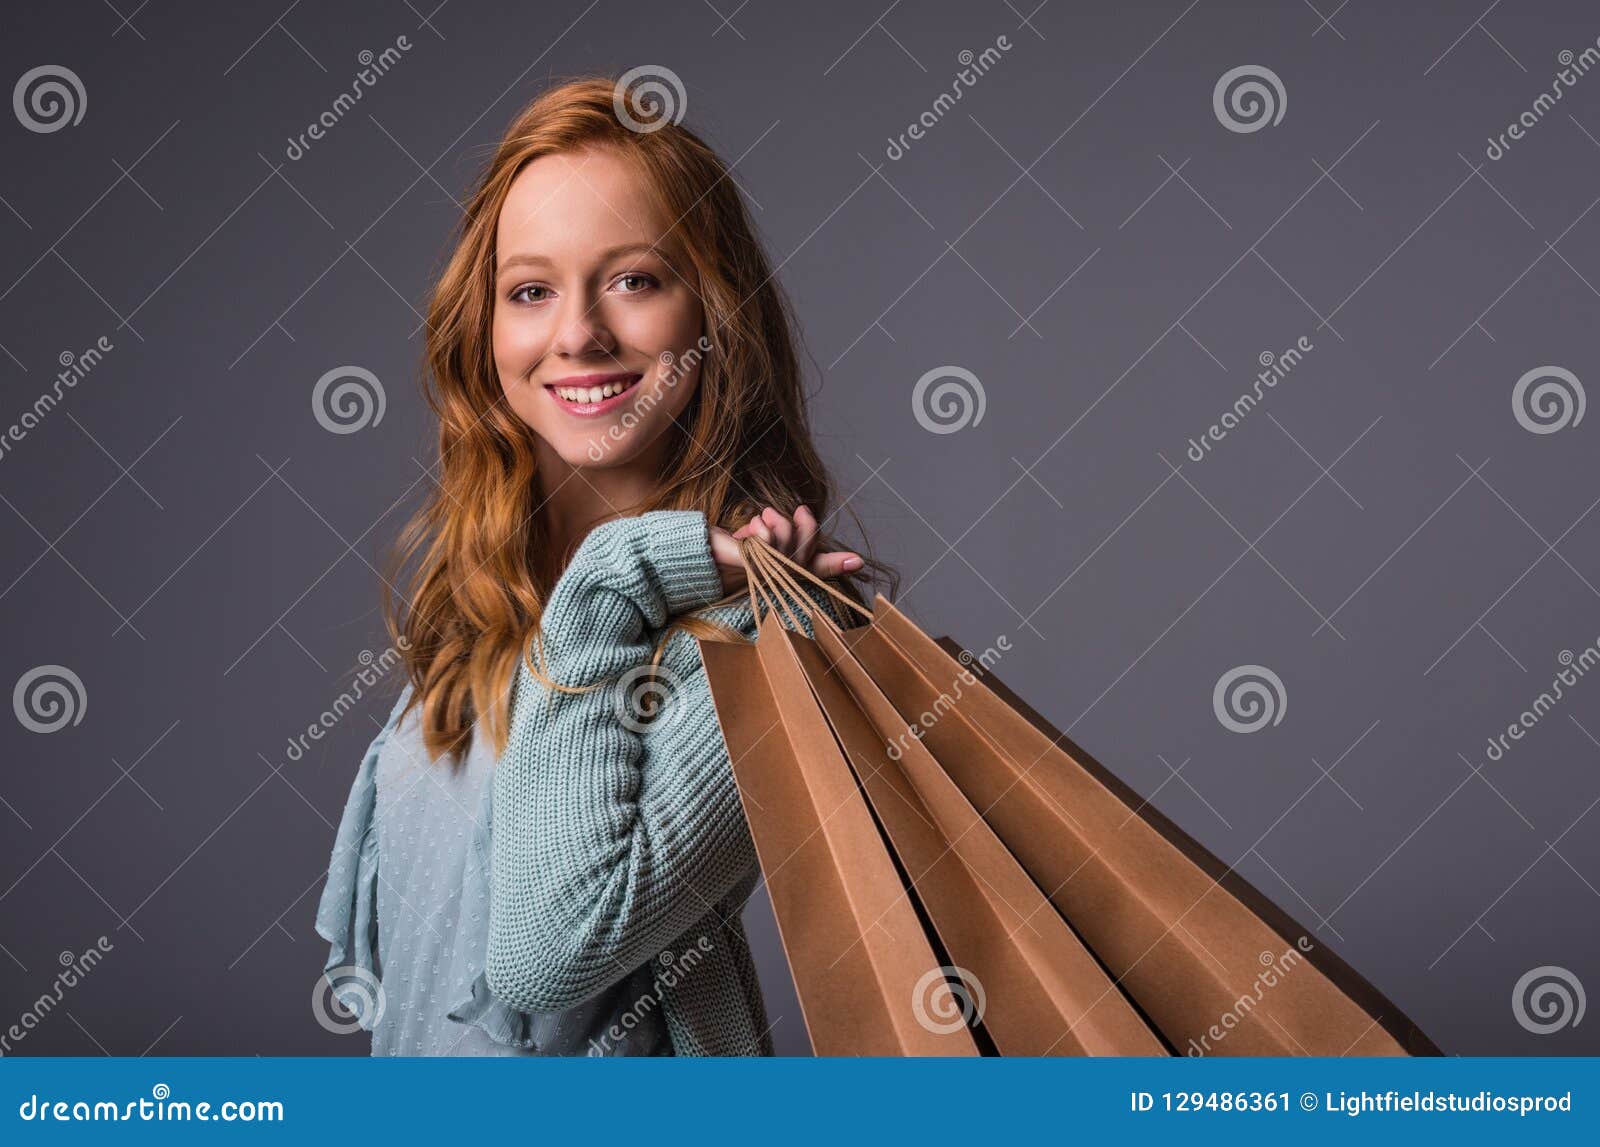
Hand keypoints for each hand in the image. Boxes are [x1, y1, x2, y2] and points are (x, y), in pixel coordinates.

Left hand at [709, 505, 861, 597]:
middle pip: (805, 554)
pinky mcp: (745, 565)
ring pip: (788, 549)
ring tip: (763, 516)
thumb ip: (782, 533)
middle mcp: (773, 577)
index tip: (856, 560)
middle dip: (805, 528)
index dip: (836, 564)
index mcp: (781, 571)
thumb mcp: (756, 538)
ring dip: (780, 524)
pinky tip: (753, 526)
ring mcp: (760, 574)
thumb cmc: (720, 549)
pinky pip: (767, 546)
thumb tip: (802, 518)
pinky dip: (764, 531)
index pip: (815, 568)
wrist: (688, 556)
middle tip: (796, 510)